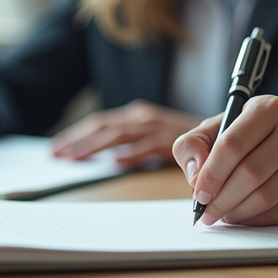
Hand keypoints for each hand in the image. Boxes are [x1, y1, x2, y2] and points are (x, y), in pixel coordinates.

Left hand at [52, 100, 201, 166]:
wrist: (221, 131)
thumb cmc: (185, 139)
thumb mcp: (154, 136)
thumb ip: (133, 144)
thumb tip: (110, 158)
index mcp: (137, 115)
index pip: (100, 124)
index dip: (76, 135)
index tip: (57, 148)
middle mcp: (143, 117)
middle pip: (103, 126)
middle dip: (77, 140)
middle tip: (56, 154)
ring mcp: (156, 127)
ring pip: (119, 134)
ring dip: (95, 147)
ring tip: (75, 158)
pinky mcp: (171, 140)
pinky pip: (148, 146)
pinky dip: (132, 153)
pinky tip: (116, 162)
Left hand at [173, 95, 277, 225]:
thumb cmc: (243, 141)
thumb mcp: (212, 132)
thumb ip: (191, 145)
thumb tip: (195, 173)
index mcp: (267, 108)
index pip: (233, 144)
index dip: (211, 173)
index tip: (198, 192)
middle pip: (249, 173)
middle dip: (221, 198)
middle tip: (205, 211)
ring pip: (264, 196)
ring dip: (234, 211)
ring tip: (219, 213)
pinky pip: (277, 212)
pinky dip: (252, 219)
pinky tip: (239, 214)